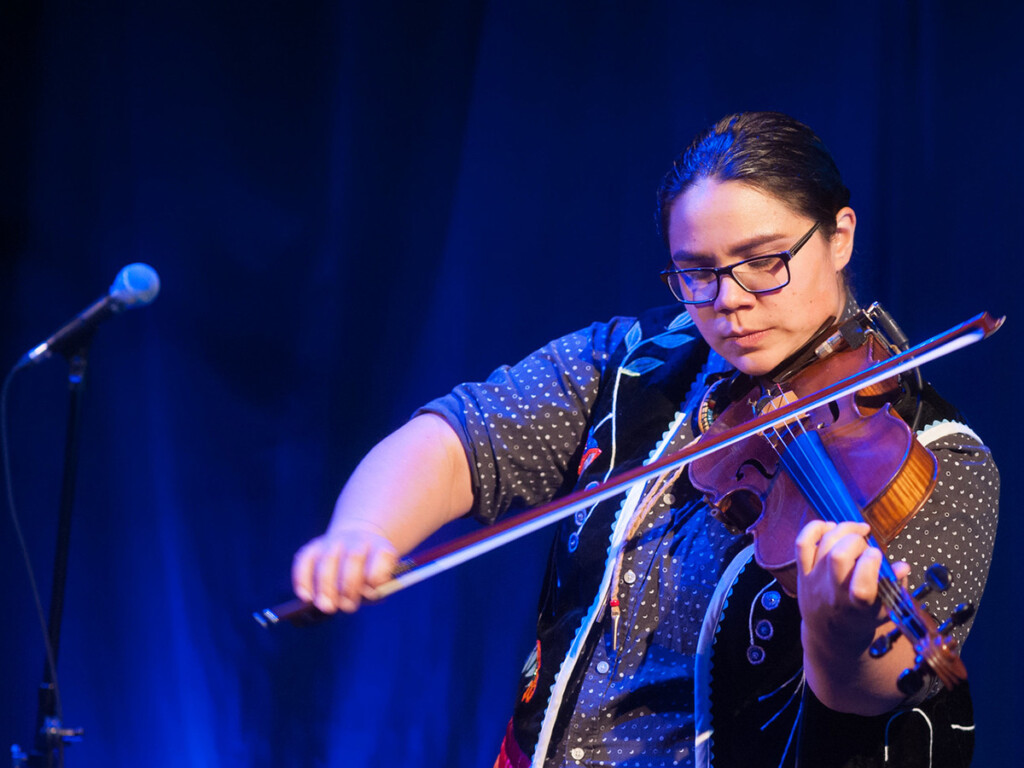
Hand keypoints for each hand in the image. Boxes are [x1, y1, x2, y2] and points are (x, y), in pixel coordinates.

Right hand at [291, 521, 398, 613]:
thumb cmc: (368, 572)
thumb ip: (370, 591)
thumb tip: (346, 602)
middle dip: (348, 585)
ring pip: (328, 560)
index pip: (382, 556)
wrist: (357, 543)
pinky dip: (303, 580)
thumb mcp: (378, 582)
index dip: (377, 575)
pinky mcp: (313, 547)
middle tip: (344, 606)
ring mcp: (334, 541)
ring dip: (326, 586)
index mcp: (380, 547)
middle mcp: (358, 540)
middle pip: (354, 557)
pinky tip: (306, 597)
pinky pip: (305, 560)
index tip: (371, 592)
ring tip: (325, 606)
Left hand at [796, 520, 910, 648]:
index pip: (861, 586)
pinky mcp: (802, 572)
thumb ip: (895, 587)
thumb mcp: (885, 610)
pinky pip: (802, 543)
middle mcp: (833, 592)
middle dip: (856, 541)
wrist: (829, 634)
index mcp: (857, 606)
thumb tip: (903, 567)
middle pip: (838, 556)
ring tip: (857, 531)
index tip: (877, 555)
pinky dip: (815, 528)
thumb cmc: (861, 619)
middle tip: (865, 544)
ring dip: (843, 530)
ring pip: (824, 545)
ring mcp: (815, 580)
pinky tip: (831, 526)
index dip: (870, 564)